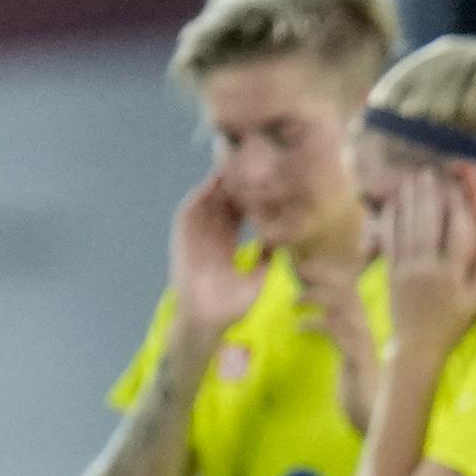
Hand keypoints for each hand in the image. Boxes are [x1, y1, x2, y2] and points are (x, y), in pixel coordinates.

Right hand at [167, 170, 263, 344]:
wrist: (206, 317)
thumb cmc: (233, 304)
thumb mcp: (260, 276)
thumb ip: (271, 256)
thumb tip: (290, 240)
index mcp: (228, 239)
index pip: (245, 210)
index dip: (261, 196)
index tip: (279, 181)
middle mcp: (213, 230)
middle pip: (228, 196)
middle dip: (243, 178)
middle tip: (262, 157)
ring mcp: (198, 228)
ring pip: (213, 195)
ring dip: (225, 177)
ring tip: (244, 158)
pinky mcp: (185, 229)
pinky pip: (197, 202)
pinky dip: (209, 189)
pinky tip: (224, 176)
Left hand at [297, 255, 378, 431]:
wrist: (377, 421)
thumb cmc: (361, 395)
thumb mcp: (348, 361)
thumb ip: (339, 341)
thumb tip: (322, 326)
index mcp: (362, 329)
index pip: (348, 291)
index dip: (327, 276)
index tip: (303, 270)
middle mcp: (365, 331)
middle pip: (347, 289)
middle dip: (321, 274)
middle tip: (296, 268)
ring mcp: (362, 343)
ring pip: (343, 304)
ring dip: (317, 296)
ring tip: (295, 301)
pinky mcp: (355, 358)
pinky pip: (336, 331)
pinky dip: (316, 324)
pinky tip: (299, 328)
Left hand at [382, 170, 475, 356]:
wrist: (417, 345)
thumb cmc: (451, 324)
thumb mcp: (474, 301)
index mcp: (453, 276)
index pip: (457, 234)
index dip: (457, 209)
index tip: (456, 191)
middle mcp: (429, 269)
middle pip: (429, 224)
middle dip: (429, 196)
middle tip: (428, 174)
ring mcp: (407, 269)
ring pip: (408, 227)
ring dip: (410, 201)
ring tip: (412, 180)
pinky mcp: (391, 272)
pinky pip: (390, 240)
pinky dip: (391, 219)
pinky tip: (394, 203)